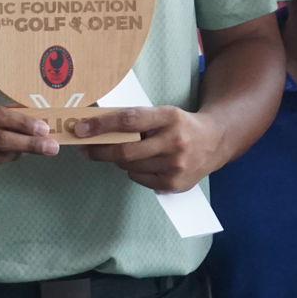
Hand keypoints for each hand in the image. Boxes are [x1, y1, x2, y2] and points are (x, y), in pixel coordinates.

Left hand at [75, 106, 225, 191]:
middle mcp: (174, 142)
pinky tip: (145, 163)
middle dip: (100, 151)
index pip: (129, 120)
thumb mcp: (163, 113)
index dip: (101, 125)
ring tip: (125, 153)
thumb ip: (135, 119)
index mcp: (169, 117)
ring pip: (130, 167)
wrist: (215, 142)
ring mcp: (175, 166)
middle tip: (86, 149)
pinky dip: (134, 171)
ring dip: (120, 160)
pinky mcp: (175, 183)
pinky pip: (139, 179)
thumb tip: (96, 127)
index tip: (81, 129)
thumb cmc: (180, 125)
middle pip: (126, 151)